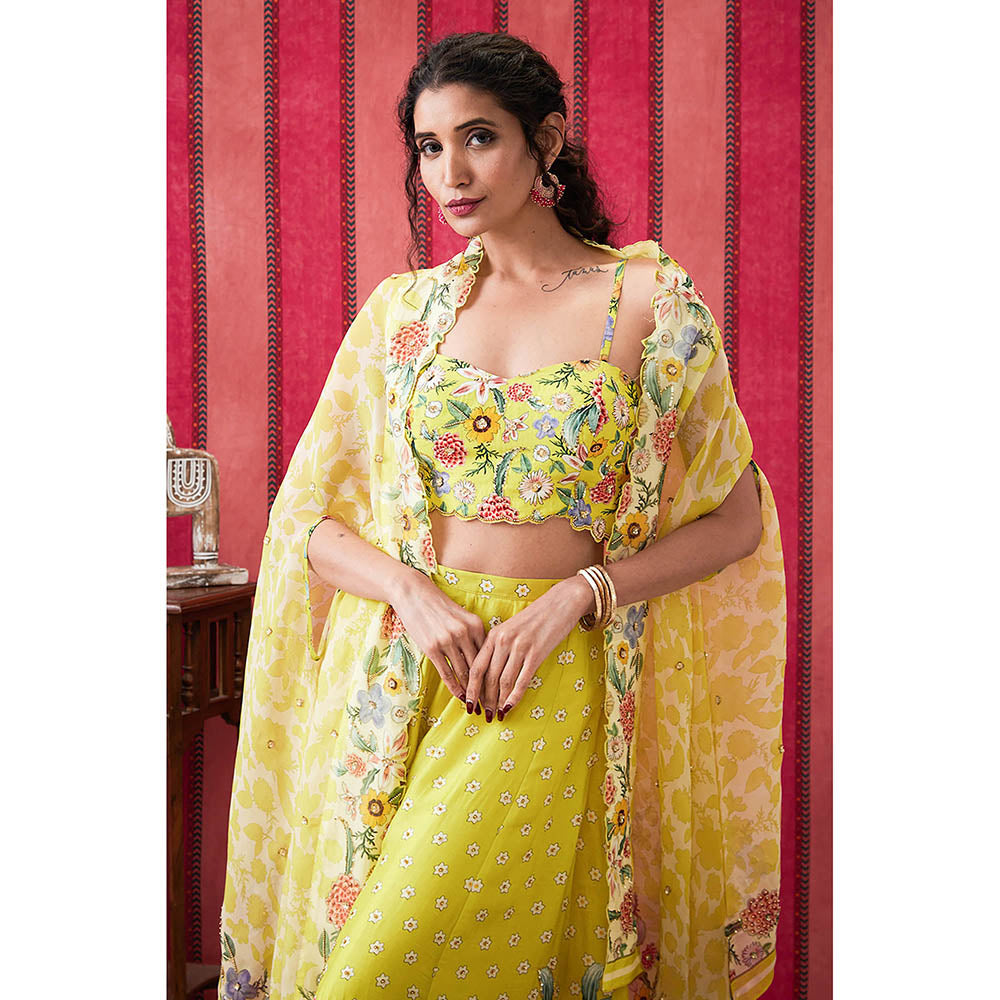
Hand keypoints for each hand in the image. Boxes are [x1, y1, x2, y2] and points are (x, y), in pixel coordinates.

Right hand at [390, 571, 486, 702]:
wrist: (414, 594)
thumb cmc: (439, 606)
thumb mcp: (462, 616)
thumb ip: (473, 635)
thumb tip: (484, 658)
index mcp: (475, 624)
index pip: (489, 655)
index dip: (495, 675)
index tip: (500, 689)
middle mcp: (464, 633)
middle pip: (479, 667)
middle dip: (486, 688)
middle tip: (492, 704)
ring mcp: (447, 641)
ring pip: (463, 673)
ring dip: (470, 692)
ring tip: (477, 705)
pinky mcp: (432, 648)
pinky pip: (446, 672)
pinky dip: (454, 687)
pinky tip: (459, 696)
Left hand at [464, 575, 594, 721]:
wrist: (560, 603)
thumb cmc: (536, 617)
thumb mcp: (511, 628)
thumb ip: (499, 646)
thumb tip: (489, 672)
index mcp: (494, 635)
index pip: (477, 667)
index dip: (471, 688)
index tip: (469, 703)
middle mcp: (504, 641)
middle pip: (488, 677)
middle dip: (484, 699)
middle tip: (484, 715)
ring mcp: (520, 647)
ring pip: (503, 681)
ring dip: (498, 702)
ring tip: (496, 715)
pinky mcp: (536, 653)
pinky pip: (522, 680)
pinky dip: (514, 697)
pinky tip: (510, 707)